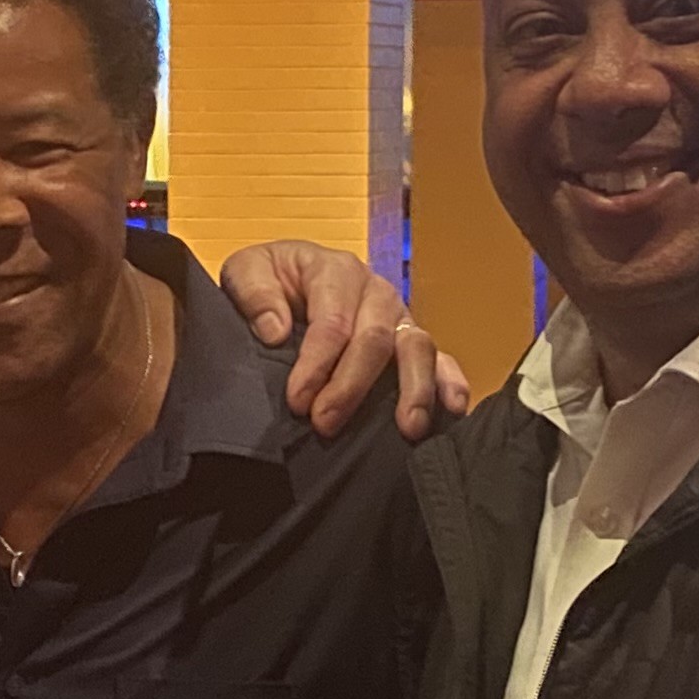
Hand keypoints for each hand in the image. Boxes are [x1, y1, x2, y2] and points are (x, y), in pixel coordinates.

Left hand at [219, 241, 474, 440]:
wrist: (285, 280)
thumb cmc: (267, 282)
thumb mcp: (246, 272)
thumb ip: (254, 292)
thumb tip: (275, 330)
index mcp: (334, 270)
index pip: (332, 321)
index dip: (316, 364)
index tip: (297, 402)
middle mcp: (375, 291)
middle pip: (375, 339)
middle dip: (351, 386)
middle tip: (326, 425)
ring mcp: (399, 315)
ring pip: (417, 347)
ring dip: (413, 389)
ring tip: (408, 428)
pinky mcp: (411, 339)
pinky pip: (441, 358)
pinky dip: (450, 382)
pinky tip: (452, 409)